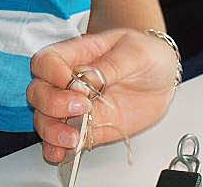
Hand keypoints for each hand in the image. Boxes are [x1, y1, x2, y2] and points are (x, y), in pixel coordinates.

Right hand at [27, 28, 178, 164]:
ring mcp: (75, 106)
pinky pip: (59, 141)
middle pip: (38, 91)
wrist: (164, 78)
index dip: (51, 72)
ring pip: (44, 118)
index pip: (47, 60)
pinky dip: (56, 148)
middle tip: (82, 106)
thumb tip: (85, 79)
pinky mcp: (85, 127)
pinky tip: (66, 150)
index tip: (70, 81)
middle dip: (52, 103)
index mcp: (80, 54)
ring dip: (52, 131)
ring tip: (74, 136)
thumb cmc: (148, 55)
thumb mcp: (136, 52)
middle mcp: (71, 81)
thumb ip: (110, 65)